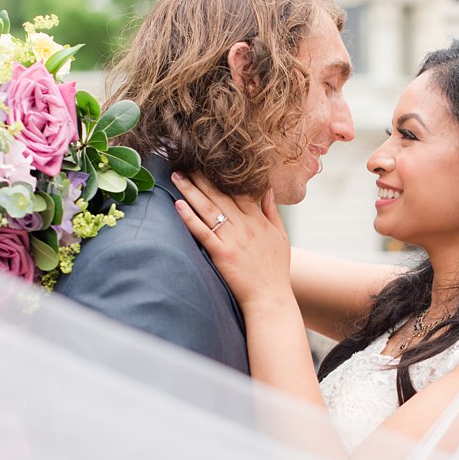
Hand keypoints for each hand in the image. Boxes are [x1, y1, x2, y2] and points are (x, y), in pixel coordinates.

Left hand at [172, 171, 293, 308]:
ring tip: (177, 176)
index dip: (222, 176)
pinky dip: (190, 218)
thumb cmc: (275, 270)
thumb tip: (267, 189)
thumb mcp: (281, 237)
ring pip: (209, 209)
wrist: (270, 298)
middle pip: (220, 195)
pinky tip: (178, 204)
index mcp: (258, 220)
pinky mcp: (222, 254)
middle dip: (201, 178)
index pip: (238, 191)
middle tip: (185, 161)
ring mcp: (233, 239)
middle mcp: (245, 226)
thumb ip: (272, 212)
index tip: (208, 164)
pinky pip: (203, 232)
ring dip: (191, 191)